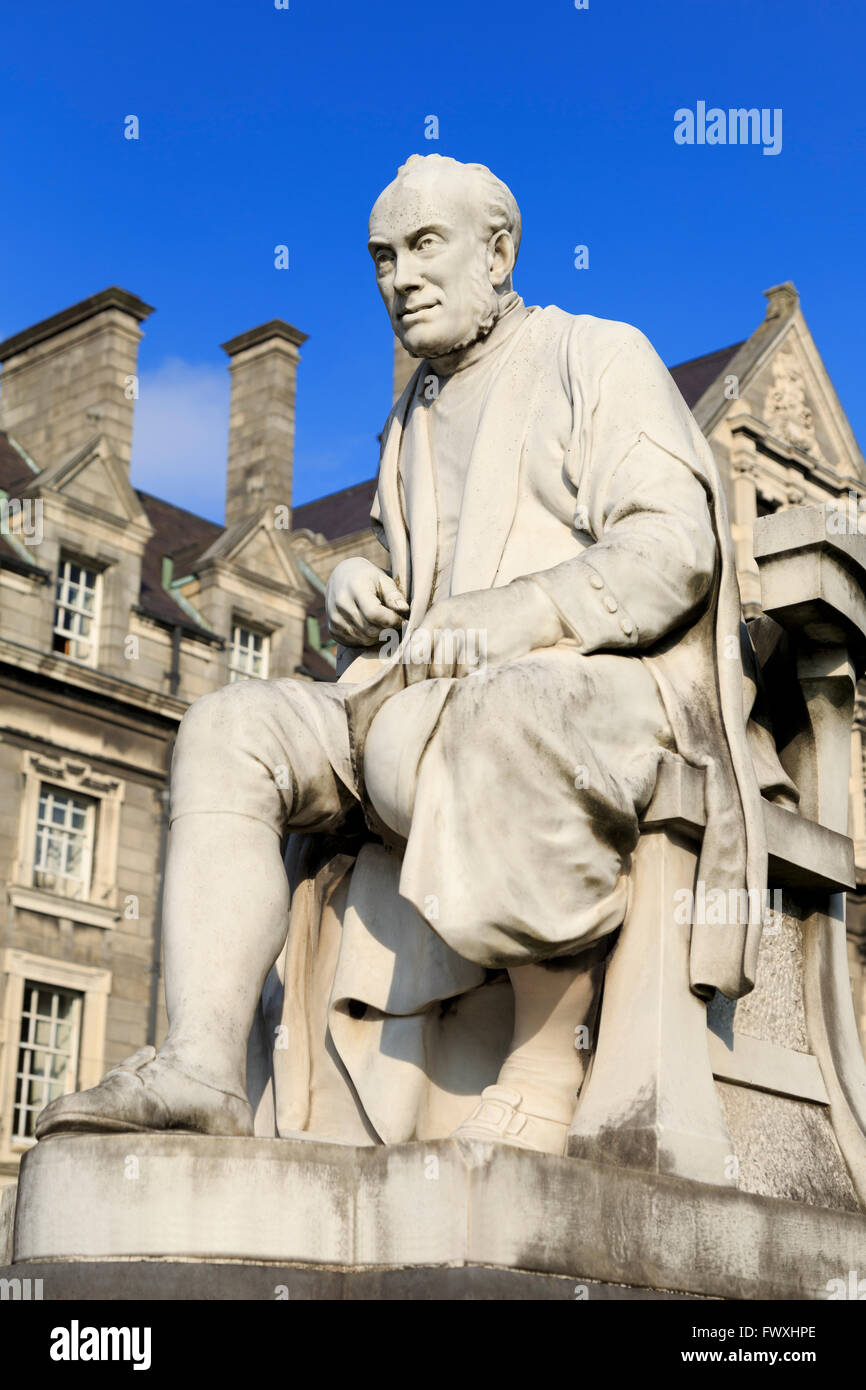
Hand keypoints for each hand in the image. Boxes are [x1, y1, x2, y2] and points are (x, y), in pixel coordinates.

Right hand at [326, 558, 408, 647]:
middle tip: (395, 624)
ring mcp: (334, 618)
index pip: (374, 614)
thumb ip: (394, 595)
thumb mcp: (383, 579)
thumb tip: (404, 609)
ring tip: (384, 626)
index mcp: (355, 588)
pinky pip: (354, 643)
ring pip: (363, 639)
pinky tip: (371, 628)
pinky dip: (366, 639)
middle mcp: (341, 604)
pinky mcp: (332, 629)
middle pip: (370, 629)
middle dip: (387, 630)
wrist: (341, 577)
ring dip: (378, 637)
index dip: (392, 620)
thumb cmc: (369, 578)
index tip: (402, 619)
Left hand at [405, 579, 564, 682]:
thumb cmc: (489, 611)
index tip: (414, 683)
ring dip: (455, 683)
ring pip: (451, 677)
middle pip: (432, 668)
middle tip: (440, 686)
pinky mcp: (491, 655)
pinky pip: (471, 680)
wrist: (529, 607)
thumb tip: (408, 661)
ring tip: (463, 679)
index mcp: (440, 613)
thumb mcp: (456, 610)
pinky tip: (478, 677)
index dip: (411, 672)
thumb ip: (433, 631)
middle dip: (435, 681)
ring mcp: (473, 640)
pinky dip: (471, 683)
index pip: (413, 650)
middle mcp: (454, 625)